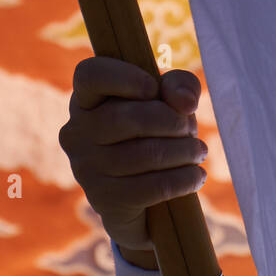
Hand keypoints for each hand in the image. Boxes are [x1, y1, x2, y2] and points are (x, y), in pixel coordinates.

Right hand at [58, 57, 207, 256]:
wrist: (147, 200)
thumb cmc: (158, 135)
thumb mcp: (171, 102)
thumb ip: (180, 86)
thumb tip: (183, 101)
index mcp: (87, 99)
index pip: (90, 75)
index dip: (125, 77)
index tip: (154, 88)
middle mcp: (77, 132)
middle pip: (128, 118)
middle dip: (173, 122)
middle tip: (191, 130)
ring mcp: (86, 168)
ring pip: (145, 154)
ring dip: (184, 151)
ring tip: (198, 152)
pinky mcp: (104, 199)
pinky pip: (152, 187)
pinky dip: (184, 179)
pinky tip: (196, 176)